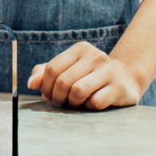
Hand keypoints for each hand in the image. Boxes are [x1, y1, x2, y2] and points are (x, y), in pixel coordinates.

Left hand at [29, 42, 147, 109]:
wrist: (125, 79)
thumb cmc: (89, 75)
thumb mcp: (68, 69)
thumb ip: (45, 73)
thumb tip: (30, 84)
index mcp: (80, 49)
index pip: (52, 69)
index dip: (45, 87)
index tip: (47, 96)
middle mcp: (95, 56)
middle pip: (63, 82)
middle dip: (58, 97)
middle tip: (61, 102)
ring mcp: (109, 71)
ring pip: (77, 92)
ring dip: (73, 102)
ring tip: (75, 102)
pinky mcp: (119, 87)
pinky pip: (95, 102)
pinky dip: (89, 106)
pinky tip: (93, 103)